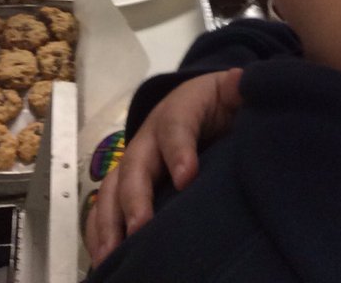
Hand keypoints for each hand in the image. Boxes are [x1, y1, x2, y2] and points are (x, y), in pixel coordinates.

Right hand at [86, 69, 243, 266]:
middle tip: (140, 228)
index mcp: (176, 112)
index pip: (176, 127)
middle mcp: (148, 138)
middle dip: (135, 197)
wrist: (192, 106)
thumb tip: (242, 80)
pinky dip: (98, 232)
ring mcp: (133, 163)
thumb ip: (238, 88)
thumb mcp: (229, 91)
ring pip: (113, 189)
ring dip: (109, 221)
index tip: (186, 178)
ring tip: (110, 256)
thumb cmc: (214, 103)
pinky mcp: (125, 186)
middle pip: (136, 164)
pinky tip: (102, 260)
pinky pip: (105, 208)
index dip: (179, 151)